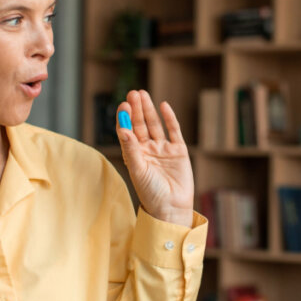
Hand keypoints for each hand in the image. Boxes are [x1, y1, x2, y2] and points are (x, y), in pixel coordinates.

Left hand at [117, 90, 193, 226]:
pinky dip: (169, 118)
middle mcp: (147, 149)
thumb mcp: (138, 170)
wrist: (172, 207)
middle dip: (136, 109)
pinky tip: (163, 106)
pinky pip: (173, 131)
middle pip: (140, 124)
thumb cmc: (151, 193)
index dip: (124, 118)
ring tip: (143, 94)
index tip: (122, 106)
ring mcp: (163, 149)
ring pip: (155, 125)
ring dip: (149, 110)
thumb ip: (131, 149)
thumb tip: (123, 129)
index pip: (127, 132)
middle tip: (133, 93)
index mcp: (134, 155)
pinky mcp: (178, 151)